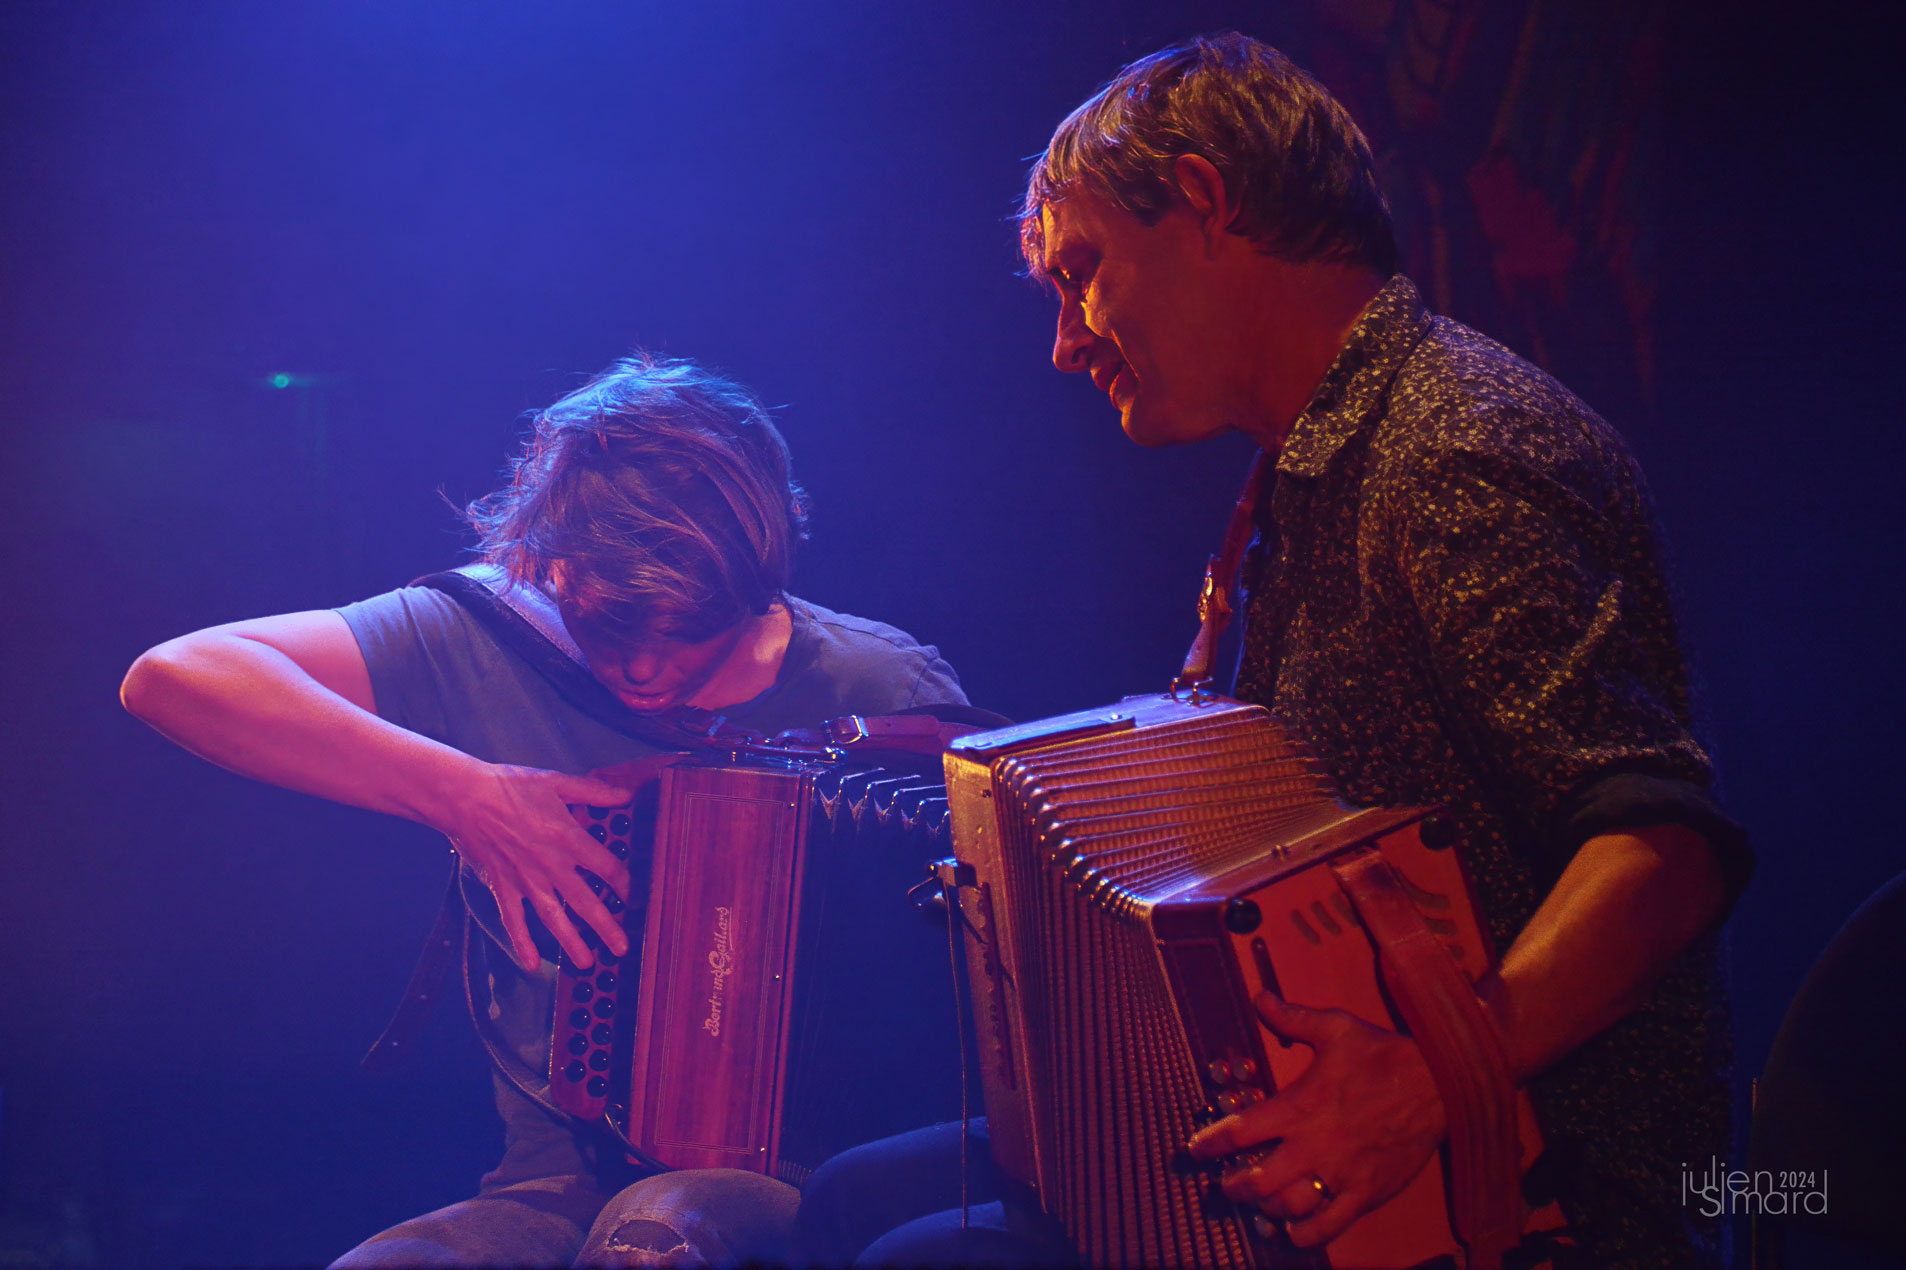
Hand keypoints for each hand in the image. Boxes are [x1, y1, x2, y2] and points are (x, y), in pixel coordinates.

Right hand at [437, 762, 633, 971]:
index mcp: (568, 838)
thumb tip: (626, 794)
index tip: (632, 895)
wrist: (464, 798)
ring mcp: (525, 880)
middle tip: (622, 948)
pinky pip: (514, 920)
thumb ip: (593, 791)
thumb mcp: (557, 782)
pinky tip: (532, 965)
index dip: (624, 883)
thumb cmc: (510, 786)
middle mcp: (551, 865)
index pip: (607, 867)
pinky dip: (522, 943)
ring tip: (587, 963)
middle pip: (586, 902)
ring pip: (554, 918)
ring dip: (571, 942)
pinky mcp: (502, 887)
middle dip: (606, 927)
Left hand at [1185, 992, 1446, 1247]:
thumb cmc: (1383, 1055)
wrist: (1438, 1084)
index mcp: (1299, 1105)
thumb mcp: (1336, 1027)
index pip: (1240, 1131)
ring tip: (1257, 1206)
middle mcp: (1314, 1145)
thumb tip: (1259, 996)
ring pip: (1288, 1207)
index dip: (1211, 1144)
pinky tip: (1292, 1231)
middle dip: (1234, 1187)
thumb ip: (1292, 1017)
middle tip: (1227, 1185)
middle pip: (1257, 1182)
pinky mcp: (1366, 1193)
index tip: (1196, 1149)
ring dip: (1265, 1210)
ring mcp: (1341, 1173)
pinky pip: (1329, 1226)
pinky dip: (1304, 1234)